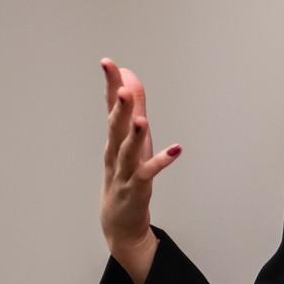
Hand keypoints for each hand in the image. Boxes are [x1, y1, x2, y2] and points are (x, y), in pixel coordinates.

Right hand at [100, 58, 181, 283]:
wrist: (118, 220)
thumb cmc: (124, 174)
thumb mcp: (128, 137)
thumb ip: (131, 106)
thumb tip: (129, 76)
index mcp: (114, 138)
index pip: (110, 107)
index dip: (109, 85)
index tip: (107, 63)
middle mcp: (116, 152)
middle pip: (115, 126)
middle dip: (118, 107)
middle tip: (119, 87)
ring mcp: (125, 171)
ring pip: (128, 151)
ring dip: (134, 135)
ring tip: (141, 119)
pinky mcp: (137, 187)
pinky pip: (149, 172)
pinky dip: (162, 161)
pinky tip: (176, 149)